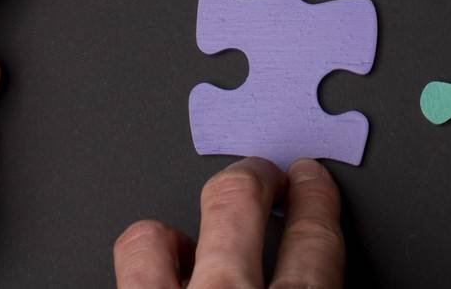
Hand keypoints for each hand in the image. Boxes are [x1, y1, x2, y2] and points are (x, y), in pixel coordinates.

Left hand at [113, 158, 344, 287]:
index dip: (314, 204)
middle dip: (251, 180)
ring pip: (152, 242)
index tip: (311, 184)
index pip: (314, 245)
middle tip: (261, 174)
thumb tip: (326, 281)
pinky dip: (141, 275)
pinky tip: (153, 284)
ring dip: (169, 233)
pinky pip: (124, 280)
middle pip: (236, 209)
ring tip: (182, 238)